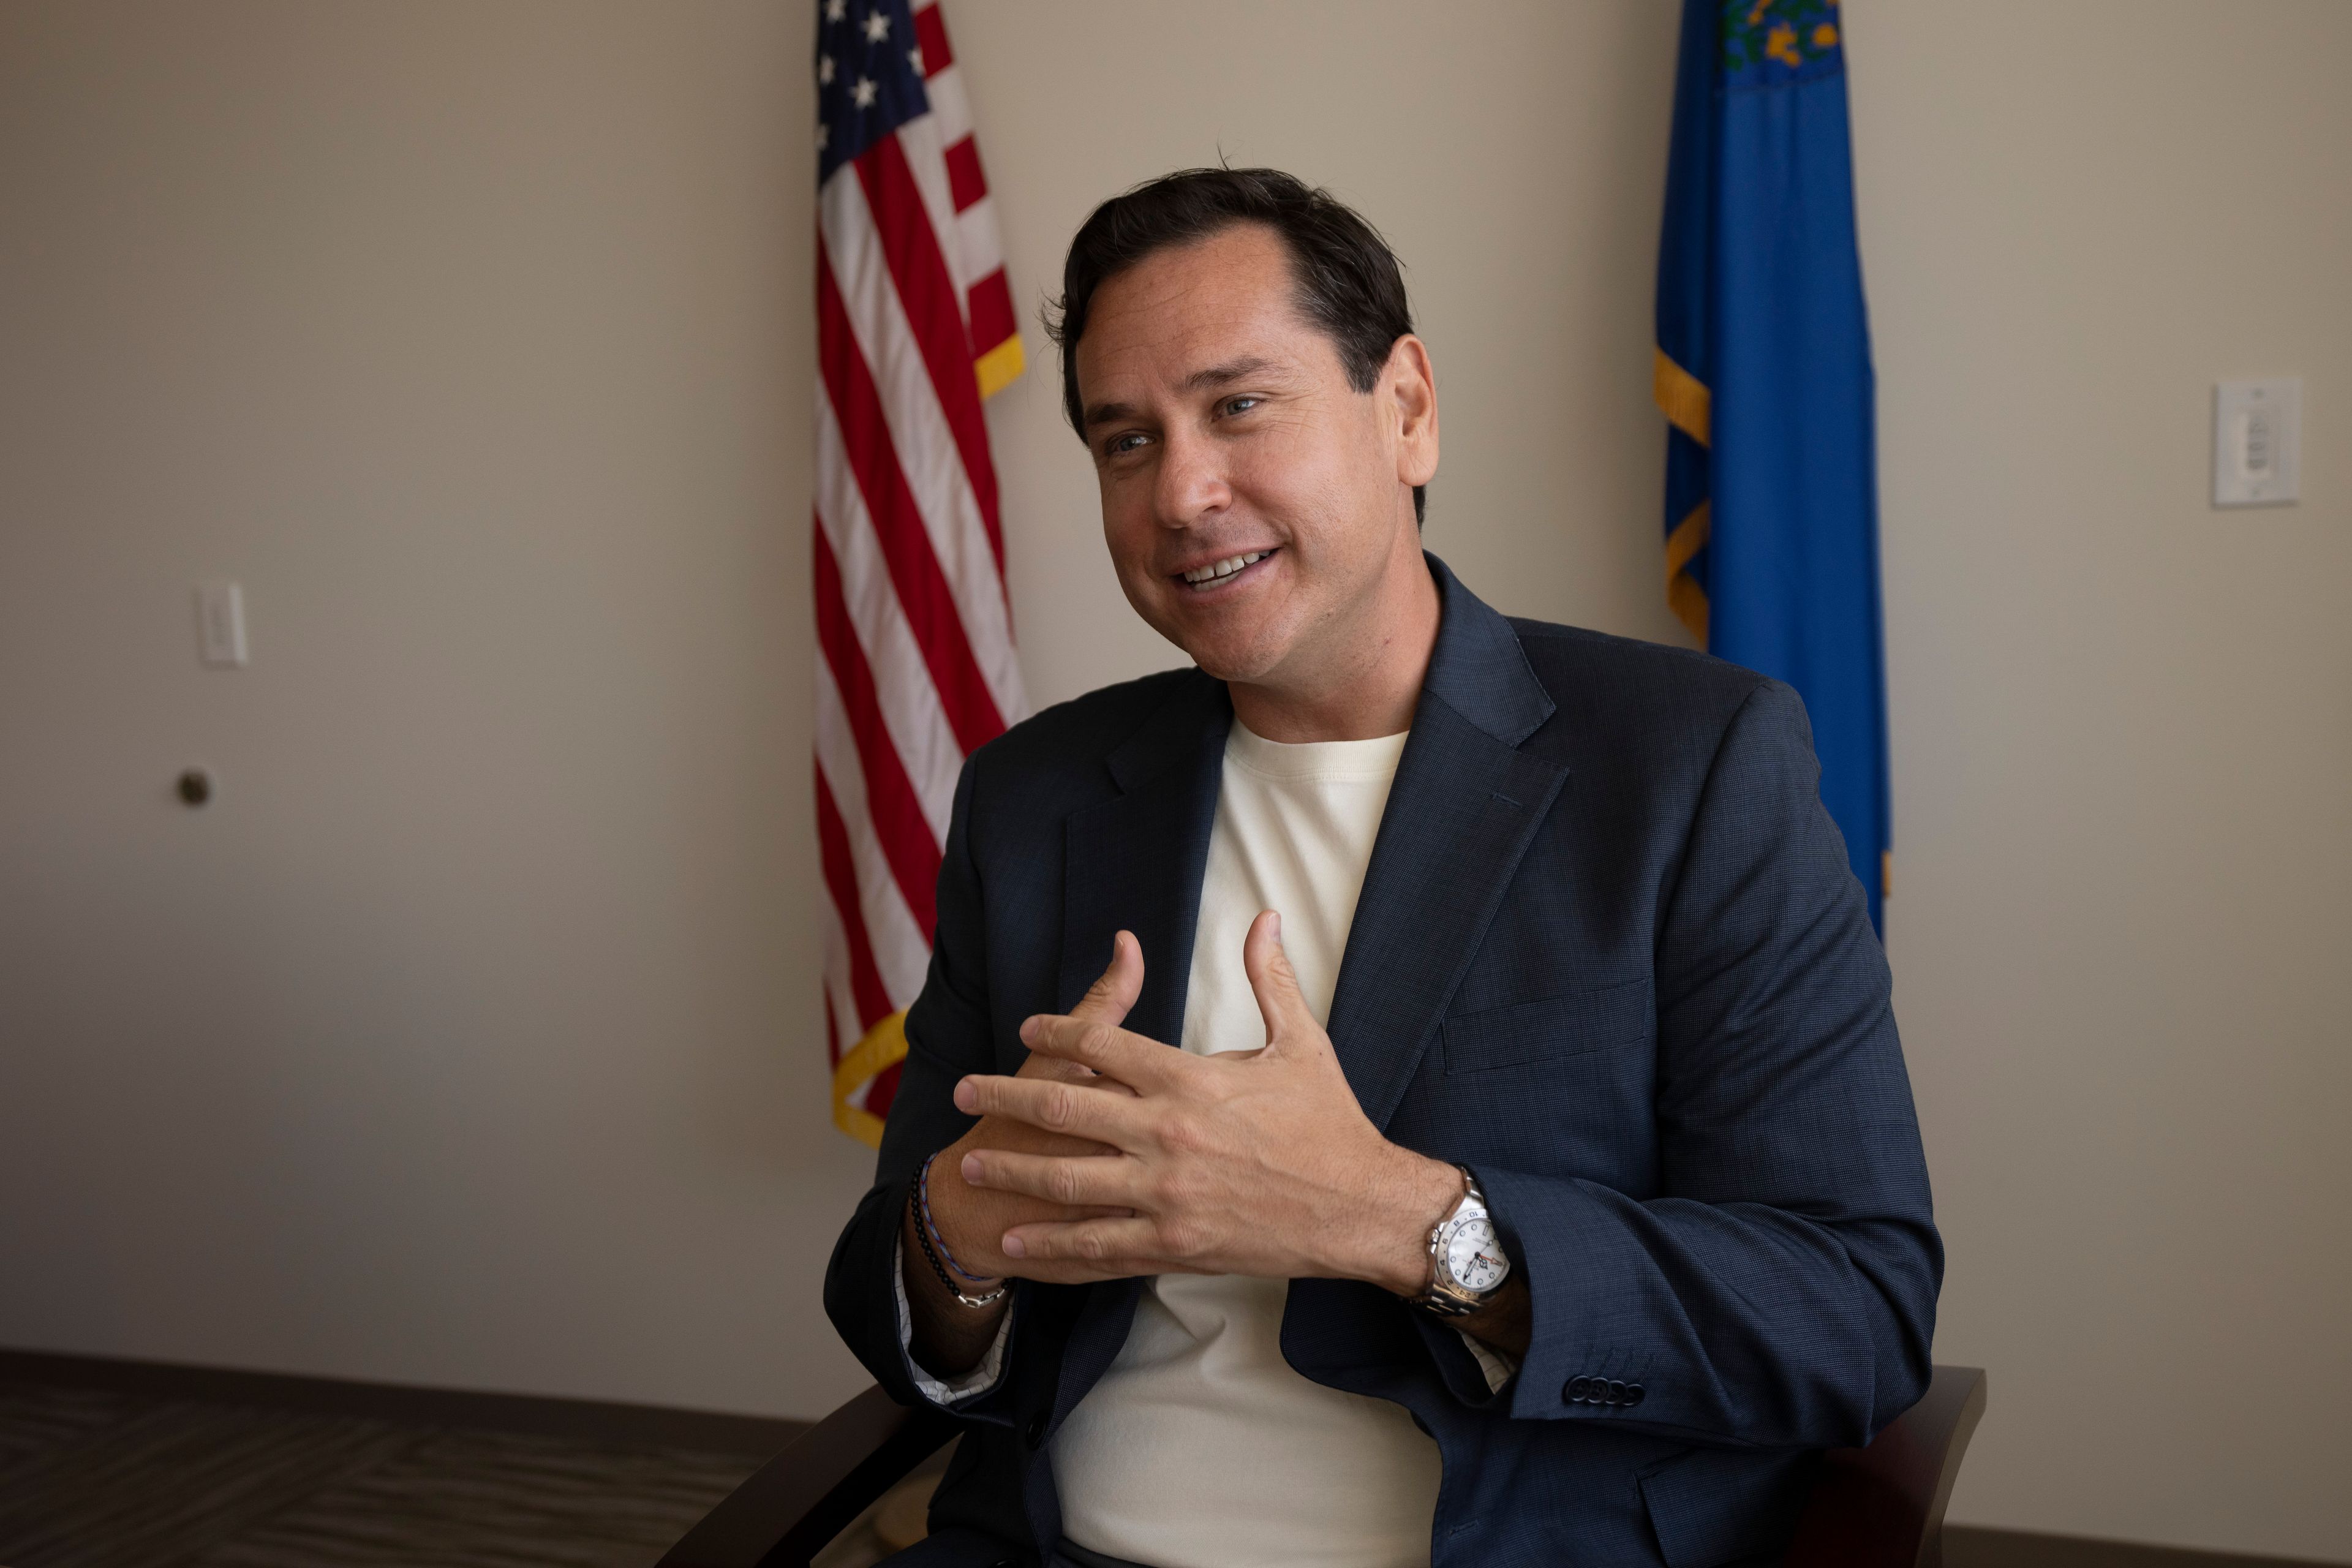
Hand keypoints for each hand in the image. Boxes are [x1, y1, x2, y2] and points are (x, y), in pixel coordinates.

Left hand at [953, 911, 1460, 1288]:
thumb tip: (1263, 918)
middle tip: (962, 1092)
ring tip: (971, 1164)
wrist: (1361, 1205)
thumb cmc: (1331, 1123)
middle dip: (1005, 1098)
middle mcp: (1168, 1133)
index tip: (1028, 1029)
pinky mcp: (1174, 1242)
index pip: (1102, 1043)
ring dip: (1012, 1170)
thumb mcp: (1301, 1043)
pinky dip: (1052, 1242)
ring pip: (1067, 1179)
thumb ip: (1270, 978)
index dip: (1056, 1032)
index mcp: (1190, 1079)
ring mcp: (1166, 1193)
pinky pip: (1098, 1244)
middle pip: (1065, 1106)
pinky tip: (1016, 1238)